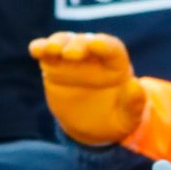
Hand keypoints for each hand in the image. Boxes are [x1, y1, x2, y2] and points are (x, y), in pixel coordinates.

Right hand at [29, 31, 145, 143]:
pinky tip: (35, 50)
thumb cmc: (115, 119)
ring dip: (57, 43)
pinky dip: (40, 48)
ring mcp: (72, 58)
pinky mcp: (54, 65)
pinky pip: (46, 53)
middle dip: (78, 45)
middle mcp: (93, 56)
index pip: (112, 48)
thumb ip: (134, 104)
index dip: (104, 45)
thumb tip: (134, 85)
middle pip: (85, 42)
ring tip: (51, 50)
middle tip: (70, 54)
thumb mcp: (129, 118)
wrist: (92, 127)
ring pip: (64, 42)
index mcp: (116, 64)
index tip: (95, 45)